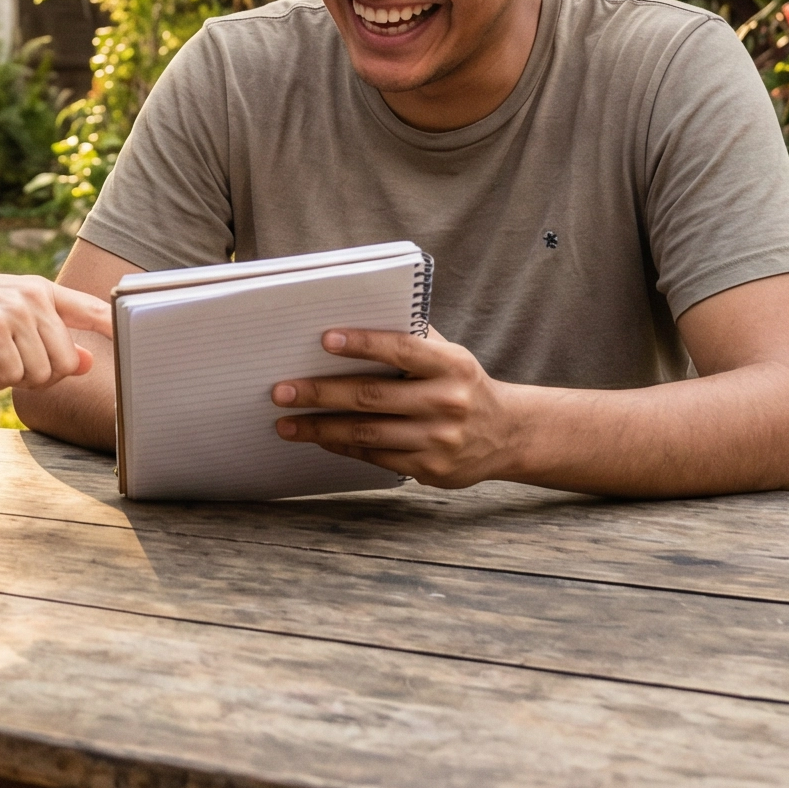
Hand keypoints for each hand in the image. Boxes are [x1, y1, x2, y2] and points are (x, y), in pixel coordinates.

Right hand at [0, 269, 112, 390]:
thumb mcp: (11, 317)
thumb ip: (51, 336)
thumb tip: (89, 363)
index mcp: (43, 290)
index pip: (96, 308)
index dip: (120, 329)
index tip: (142, 342)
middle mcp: (34, 296)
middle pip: (66, 363)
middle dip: (40, 377)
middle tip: (10, 367)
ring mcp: (15, 311)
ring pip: (41, 374)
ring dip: (15, 381)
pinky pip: (13, 377)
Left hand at [271, 329, 518, 487]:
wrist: (507, 434)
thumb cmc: (464, 385)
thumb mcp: (450, 356)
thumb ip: (412, 339)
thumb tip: (355, 317)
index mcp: (451, 365)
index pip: (401, 349)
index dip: (362, 344)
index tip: (324, 339)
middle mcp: (446, 402)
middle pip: (371, 396)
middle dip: (320, 394)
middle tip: (281, 391)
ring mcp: (438, 440)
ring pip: (367, 433)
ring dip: (320, 428)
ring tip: (286, 423)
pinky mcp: (429, 470)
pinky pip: (375, 457)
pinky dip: (342, 447)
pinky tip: (319, 438)